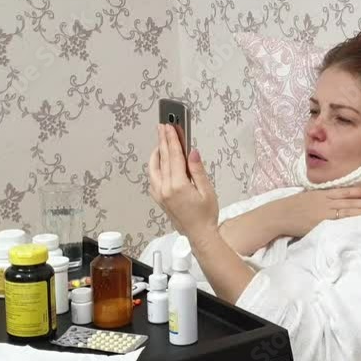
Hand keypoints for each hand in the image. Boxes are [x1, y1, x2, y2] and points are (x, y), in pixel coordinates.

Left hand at [148, 123, 218, 240]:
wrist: (199, 235)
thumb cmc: (206, 215)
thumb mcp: (207, 191)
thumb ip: (197, 170)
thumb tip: (192, 152)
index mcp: (178, 186)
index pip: (174, 156)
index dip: (172, 139)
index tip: (171, 126)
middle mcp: (165, 189)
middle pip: (163, 159)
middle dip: (163, 140)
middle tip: (163, 126)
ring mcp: (159, 194)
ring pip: (154, 167)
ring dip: (157, 152)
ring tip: (161, 140)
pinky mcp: (158, 198)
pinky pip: (153, 177)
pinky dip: (155, 165)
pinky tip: (160, 159)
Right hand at [273, 187, 360, 237]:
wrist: (279, 215)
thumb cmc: (291, 206)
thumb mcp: (308, 196)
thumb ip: (321, 198)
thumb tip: (335, 199)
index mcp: (322, 194)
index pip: (345, 191)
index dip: (360, 191)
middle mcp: (325, 202)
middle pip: (349, 202)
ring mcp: (323, 214)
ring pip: (347, 211)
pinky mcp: (320, 225)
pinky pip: (338, 223)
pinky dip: (350, 222)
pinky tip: (360, 222)